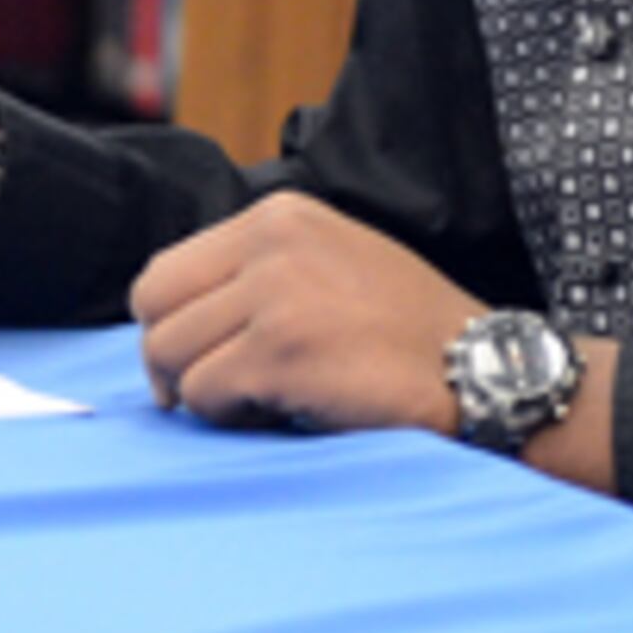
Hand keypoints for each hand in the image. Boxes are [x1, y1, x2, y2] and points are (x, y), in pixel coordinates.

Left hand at [129, 193, 484, 437]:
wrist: (478, 365)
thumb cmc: (404, 329)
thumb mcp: (329, 263)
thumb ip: (257, 271)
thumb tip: (174, 321)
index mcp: (281, 215)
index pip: (165, 272)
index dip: (170, 327)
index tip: (199, 361)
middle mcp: (273, 241)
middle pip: (154, 312)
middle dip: (173, 363)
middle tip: (218, 391)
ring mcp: (276, 292)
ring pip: (171, 357)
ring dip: (207, 393)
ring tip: (267, 397)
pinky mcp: (279, 350)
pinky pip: (203, 397)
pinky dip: (233, 417)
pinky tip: (286, 410)